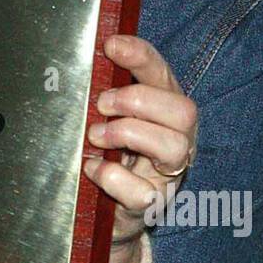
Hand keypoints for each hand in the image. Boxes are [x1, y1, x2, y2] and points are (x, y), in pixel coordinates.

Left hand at [82, 34, 197, 262]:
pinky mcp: (151, 206)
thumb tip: (78, 65)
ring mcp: (167, 175)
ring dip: (129, 133)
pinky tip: (94, 169)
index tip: (110, 45)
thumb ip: (104, 96)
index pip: (163, 75)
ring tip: (96, 136)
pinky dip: (115, 176)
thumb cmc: (108, 157)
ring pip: (175, 146)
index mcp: (164, 112)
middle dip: (139, 100)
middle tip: (102, 104)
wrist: (107, 218)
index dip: (141, 56)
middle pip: (184, 110)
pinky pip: (144, 191)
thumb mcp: (107, 121)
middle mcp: (176, 140)